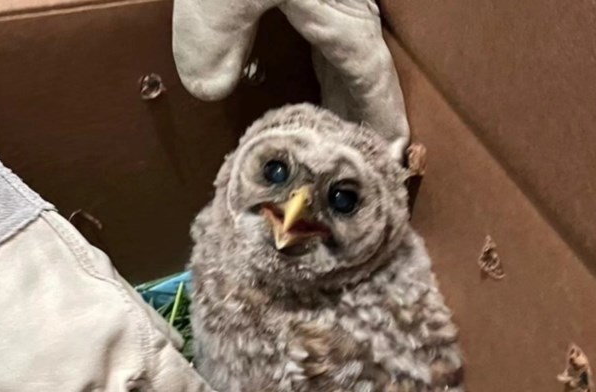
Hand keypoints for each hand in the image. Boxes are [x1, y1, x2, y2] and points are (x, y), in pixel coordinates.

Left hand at [172, 0, 409, 159]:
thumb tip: (208, 87)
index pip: (376, 94)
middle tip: (350, 171)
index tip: (387, 170)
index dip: (381, 134)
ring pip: (349, 60)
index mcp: (347, 23)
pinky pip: (330, 39)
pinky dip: (323, 69)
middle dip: (359, 126)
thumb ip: (213, 40)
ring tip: (332, 139)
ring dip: (342, 100)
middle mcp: (351, 13)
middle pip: (365, 83)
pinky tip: (307, 81)